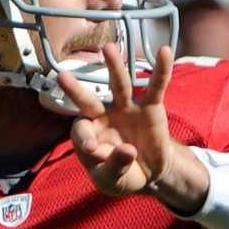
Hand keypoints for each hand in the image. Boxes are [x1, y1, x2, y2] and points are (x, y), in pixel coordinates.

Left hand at [58, 43, 208, 210]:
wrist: (149, 175)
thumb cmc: (122, 175)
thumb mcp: (112, 180)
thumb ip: (114, 165)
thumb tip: (127, 149)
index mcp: (89, 134)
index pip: (81, 132)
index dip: (85, 138)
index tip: (94, 150)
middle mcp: (104, 117)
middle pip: (88, 101)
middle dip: (75, 90)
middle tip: (63, 76)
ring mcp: (127, 110)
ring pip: (118, 87)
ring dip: (114, 68)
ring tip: (108, 48)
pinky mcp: (150, 109)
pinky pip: (156, 88)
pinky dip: (161, 71)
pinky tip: (164, 52)